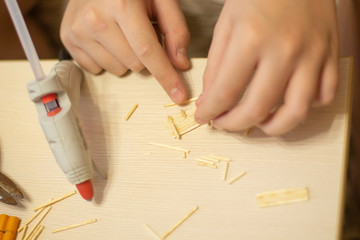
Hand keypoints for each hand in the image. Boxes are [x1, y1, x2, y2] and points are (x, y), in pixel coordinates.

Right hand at [60, 0, 189, 103]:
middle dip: (145, 55)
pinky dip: (108, 58)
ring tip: (122, 31)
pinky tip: (106, 37)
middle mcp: (95, 18)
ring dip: (126, 57)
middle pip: (135, 65)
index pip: (147, 51)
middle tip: (140, 31)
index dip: (166, 76)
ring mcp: (78, 30)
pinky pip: (96, 69)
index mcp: (122, 5)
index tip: (179, 95)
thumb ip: (176, 29)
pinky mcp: (67, 38)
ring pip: (118, 70)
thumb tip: (180, 64)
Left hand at [195, 0, 338, 134]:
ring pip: (296, 112)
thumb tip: (210, 99)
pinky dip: (305, 107)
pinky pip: (323, 96)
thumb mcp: (227, 23)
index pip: (225, 91)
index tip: (204, 118)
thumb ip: (216, 65)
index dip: (210, 112)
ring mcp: (312, 54)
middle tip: (225, 124)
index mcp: (251, 38)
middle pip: (258, 108)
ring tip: (258, 124)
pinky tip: (288, 102)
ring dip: (273, 128)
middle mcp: (284, 50)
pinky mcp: (331, 55)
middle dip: (234, 125)